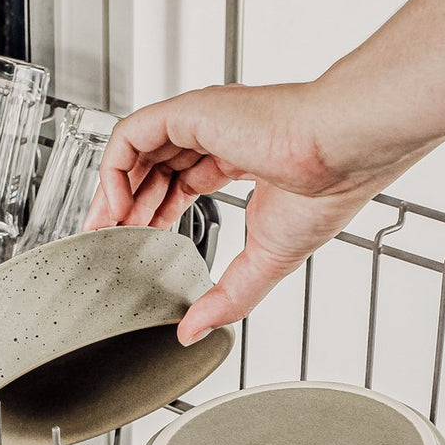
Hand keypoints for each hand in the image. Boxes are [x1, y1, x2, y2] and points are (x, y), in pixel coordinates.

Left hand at [84, 81, 426, 344]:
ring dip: (115, 190)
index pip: (182, 180)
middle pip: (154, 166)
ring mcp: (202, 122)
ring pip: (137, 150)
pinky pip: (132, 135)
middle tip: (109, 239)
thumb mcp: (266, 260)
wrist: (340, 153)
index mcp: (240, 158)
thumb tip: (195, 330)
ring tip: (104, 229)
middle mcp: (217, 135)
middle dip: (127, 204)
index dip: (155, 210)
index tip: (137, 239)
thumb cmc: (327, 189)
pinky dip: (115, 170)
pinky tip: (116, 207)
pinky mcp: (189, 113)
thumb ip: (228, 296)